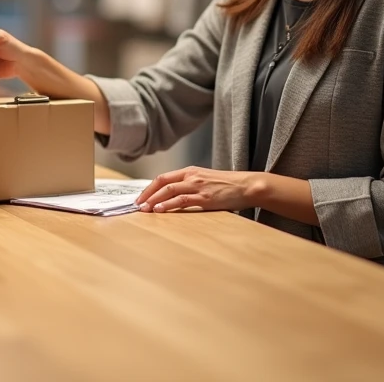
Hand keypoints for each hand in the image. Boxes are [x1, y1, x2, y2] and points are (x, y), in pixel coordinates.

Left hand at [135, 167, 260, 212]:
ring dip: (154, 200)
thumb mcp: (205, 180)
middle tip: (137, 205)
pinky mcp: (204, 198)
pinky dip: (168, 205)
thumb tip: (172, 197)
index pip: (163, 177)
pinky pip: (181, 200)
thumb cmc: (227, 185)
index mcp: (190, 171)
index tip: (140, 197)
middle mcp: (191, 176)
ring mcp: (197, 186)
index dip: (149, 188)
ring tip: (144, 209)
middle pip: (162, 182)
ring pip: (169, 191)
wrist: (246, 186)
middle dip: (146, 194)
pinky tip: (159, 210)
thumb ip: (189, 185)